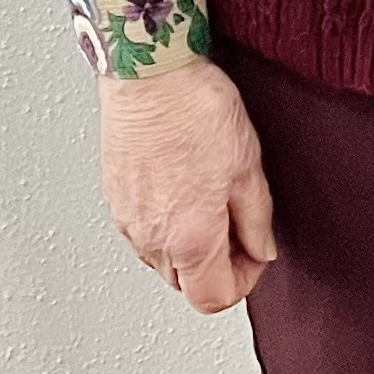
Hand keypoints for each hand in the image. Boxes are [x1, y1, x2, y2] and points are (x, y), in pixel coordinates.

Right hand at [98, 57, 275, 312]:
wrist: (149, 74)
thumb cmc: (196, 110)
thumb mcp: (248, 166)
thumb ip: (256, 219)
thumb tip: (260, 248)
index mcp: (190, 238)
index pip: (214, 299)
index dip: (244, 281)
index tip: (255, 252)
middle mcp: (152, 238)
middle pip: (186, 285)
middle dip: (215, 266)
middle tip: (236, 226)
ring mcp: (127, 220)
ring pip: (161, 261)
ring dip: (188, 247)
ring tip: (209, 201)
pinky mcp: (113, 198)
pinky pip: (141, 233)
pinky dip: (165, 226)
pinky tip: (182, 187)